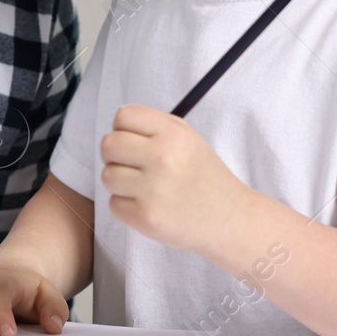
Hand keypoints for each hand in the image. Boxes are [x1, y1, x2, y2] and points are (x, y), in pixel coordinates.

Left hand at [100, 104, 247, 253]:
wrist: (229, 219)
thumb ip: (152, 127)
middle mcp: (163, 158)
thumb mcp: (188, 139)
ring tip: (144, 188)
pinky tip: (149, 206)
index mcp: (174, 134)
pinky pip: (113, 204)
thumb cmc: (202, 176)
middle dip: (115, 155)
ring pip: (107, 176)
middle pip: (108, 144)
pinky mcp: (146, 216)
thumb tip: (115, 128)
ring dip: (120, 183)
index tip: (133, 141)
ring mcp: (153, 189)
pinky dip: (126, 206)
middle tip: (132, 165)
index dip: (122, 129)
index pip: (123, 116)